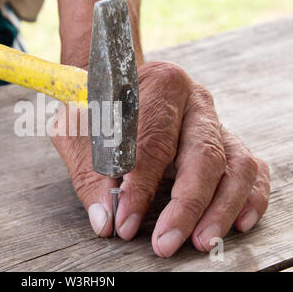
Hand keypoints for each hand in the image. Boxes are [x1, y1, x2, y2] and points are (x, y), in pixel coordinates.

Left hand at [51, 61, 269, 256]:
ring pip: (234, 164)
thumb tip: (105, 219)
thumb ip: (90, 173)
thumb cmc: (97, 107)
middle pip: (203, 154)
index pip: (154, 141)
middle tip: (165, 242)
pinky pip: (250, 168)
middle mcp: (194, 102)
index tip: (125, 220)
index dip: (140, 186)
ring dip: (220, 208)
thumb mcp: (77, 132)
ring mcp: (215, 122)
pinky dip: (249, 196)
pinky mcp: (225, 141)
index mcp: (159, 84)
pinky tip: (238, 222)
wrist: (117, 85)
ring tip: (203, 241)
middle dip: (186, 205)